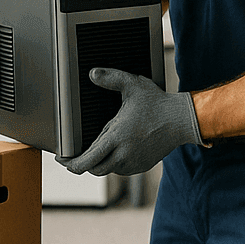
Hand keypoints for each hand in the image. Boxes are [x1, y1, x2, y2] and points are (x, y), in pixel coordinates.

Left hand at [56, 68, 200, 176]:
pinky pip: (121, 170)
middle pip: (93, 169)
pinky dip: (114, 163)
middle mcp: (123, 155)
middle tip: (73, 156)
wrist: (182, 121)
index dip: (70, 163)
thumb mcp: (133, 85)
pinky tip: (114, 151)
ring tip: (95, 150)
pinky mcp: (142, 166)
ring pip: (107, 170)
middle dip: (81, 164)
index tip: (62, 158)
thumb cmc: (158, 104)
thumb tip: (94, 73)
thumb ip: (111, 78)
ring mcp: (133, 163)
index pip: (86, 161)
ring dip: (99, 162)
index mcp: (116, 138)